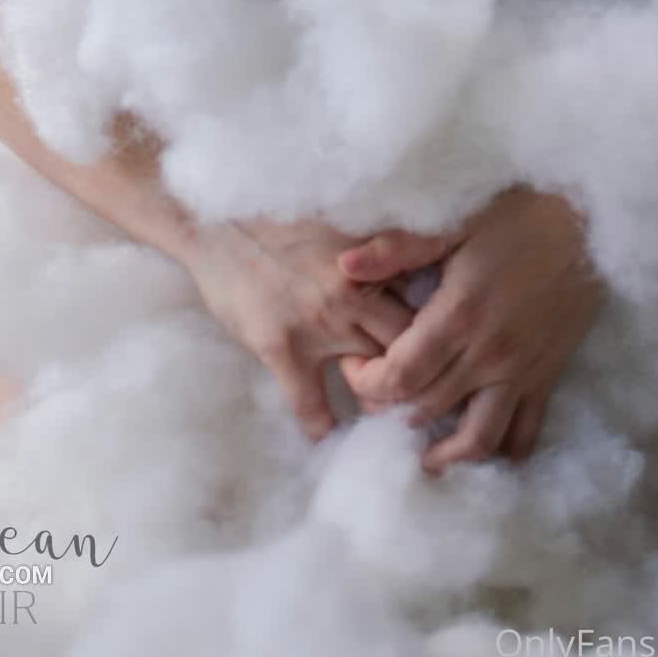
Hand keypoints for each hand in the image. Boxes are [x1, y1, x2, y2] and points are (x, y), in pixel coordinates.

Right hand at [181, 214, 417, 443]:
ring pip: (371, 379)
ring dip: (378, 399)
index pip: (422, 304)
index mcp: (370, 261)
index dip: (435, 330)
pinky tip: (327, 437)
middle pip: (407, 346)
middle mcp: (353, 294)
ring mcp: (318, 325)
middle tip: (418, 387)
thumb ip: (374, 252)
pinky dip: (323, 427)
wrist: (216, 222)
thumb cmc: (277, 218)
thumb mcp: (337, 225)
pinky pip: (312, 406)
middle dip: (417, 369)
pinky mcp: (282, 349)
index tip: (442, 348)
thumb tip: (412, 272)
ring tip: (382, 413)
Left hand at [336, 184, 603, 472]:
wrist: (588, 222)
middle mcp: (488, 355)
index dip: (367, 382)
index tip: (353, 364)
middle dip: (391, 409)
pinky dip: (502, 451)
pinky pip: (525, 433)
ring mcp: (522, 372)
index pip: (399, 377)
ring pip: (478, 438)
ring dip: (445, 451)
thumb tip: (345, 267)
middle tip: (374, 395)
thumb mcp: (453, 223)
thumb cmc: (516, 215)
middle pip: (427, 409)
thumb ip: (398, 249)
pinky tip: (483, 447)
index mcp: (458, 316)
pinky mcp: (548, 376)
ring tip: (423, 450)